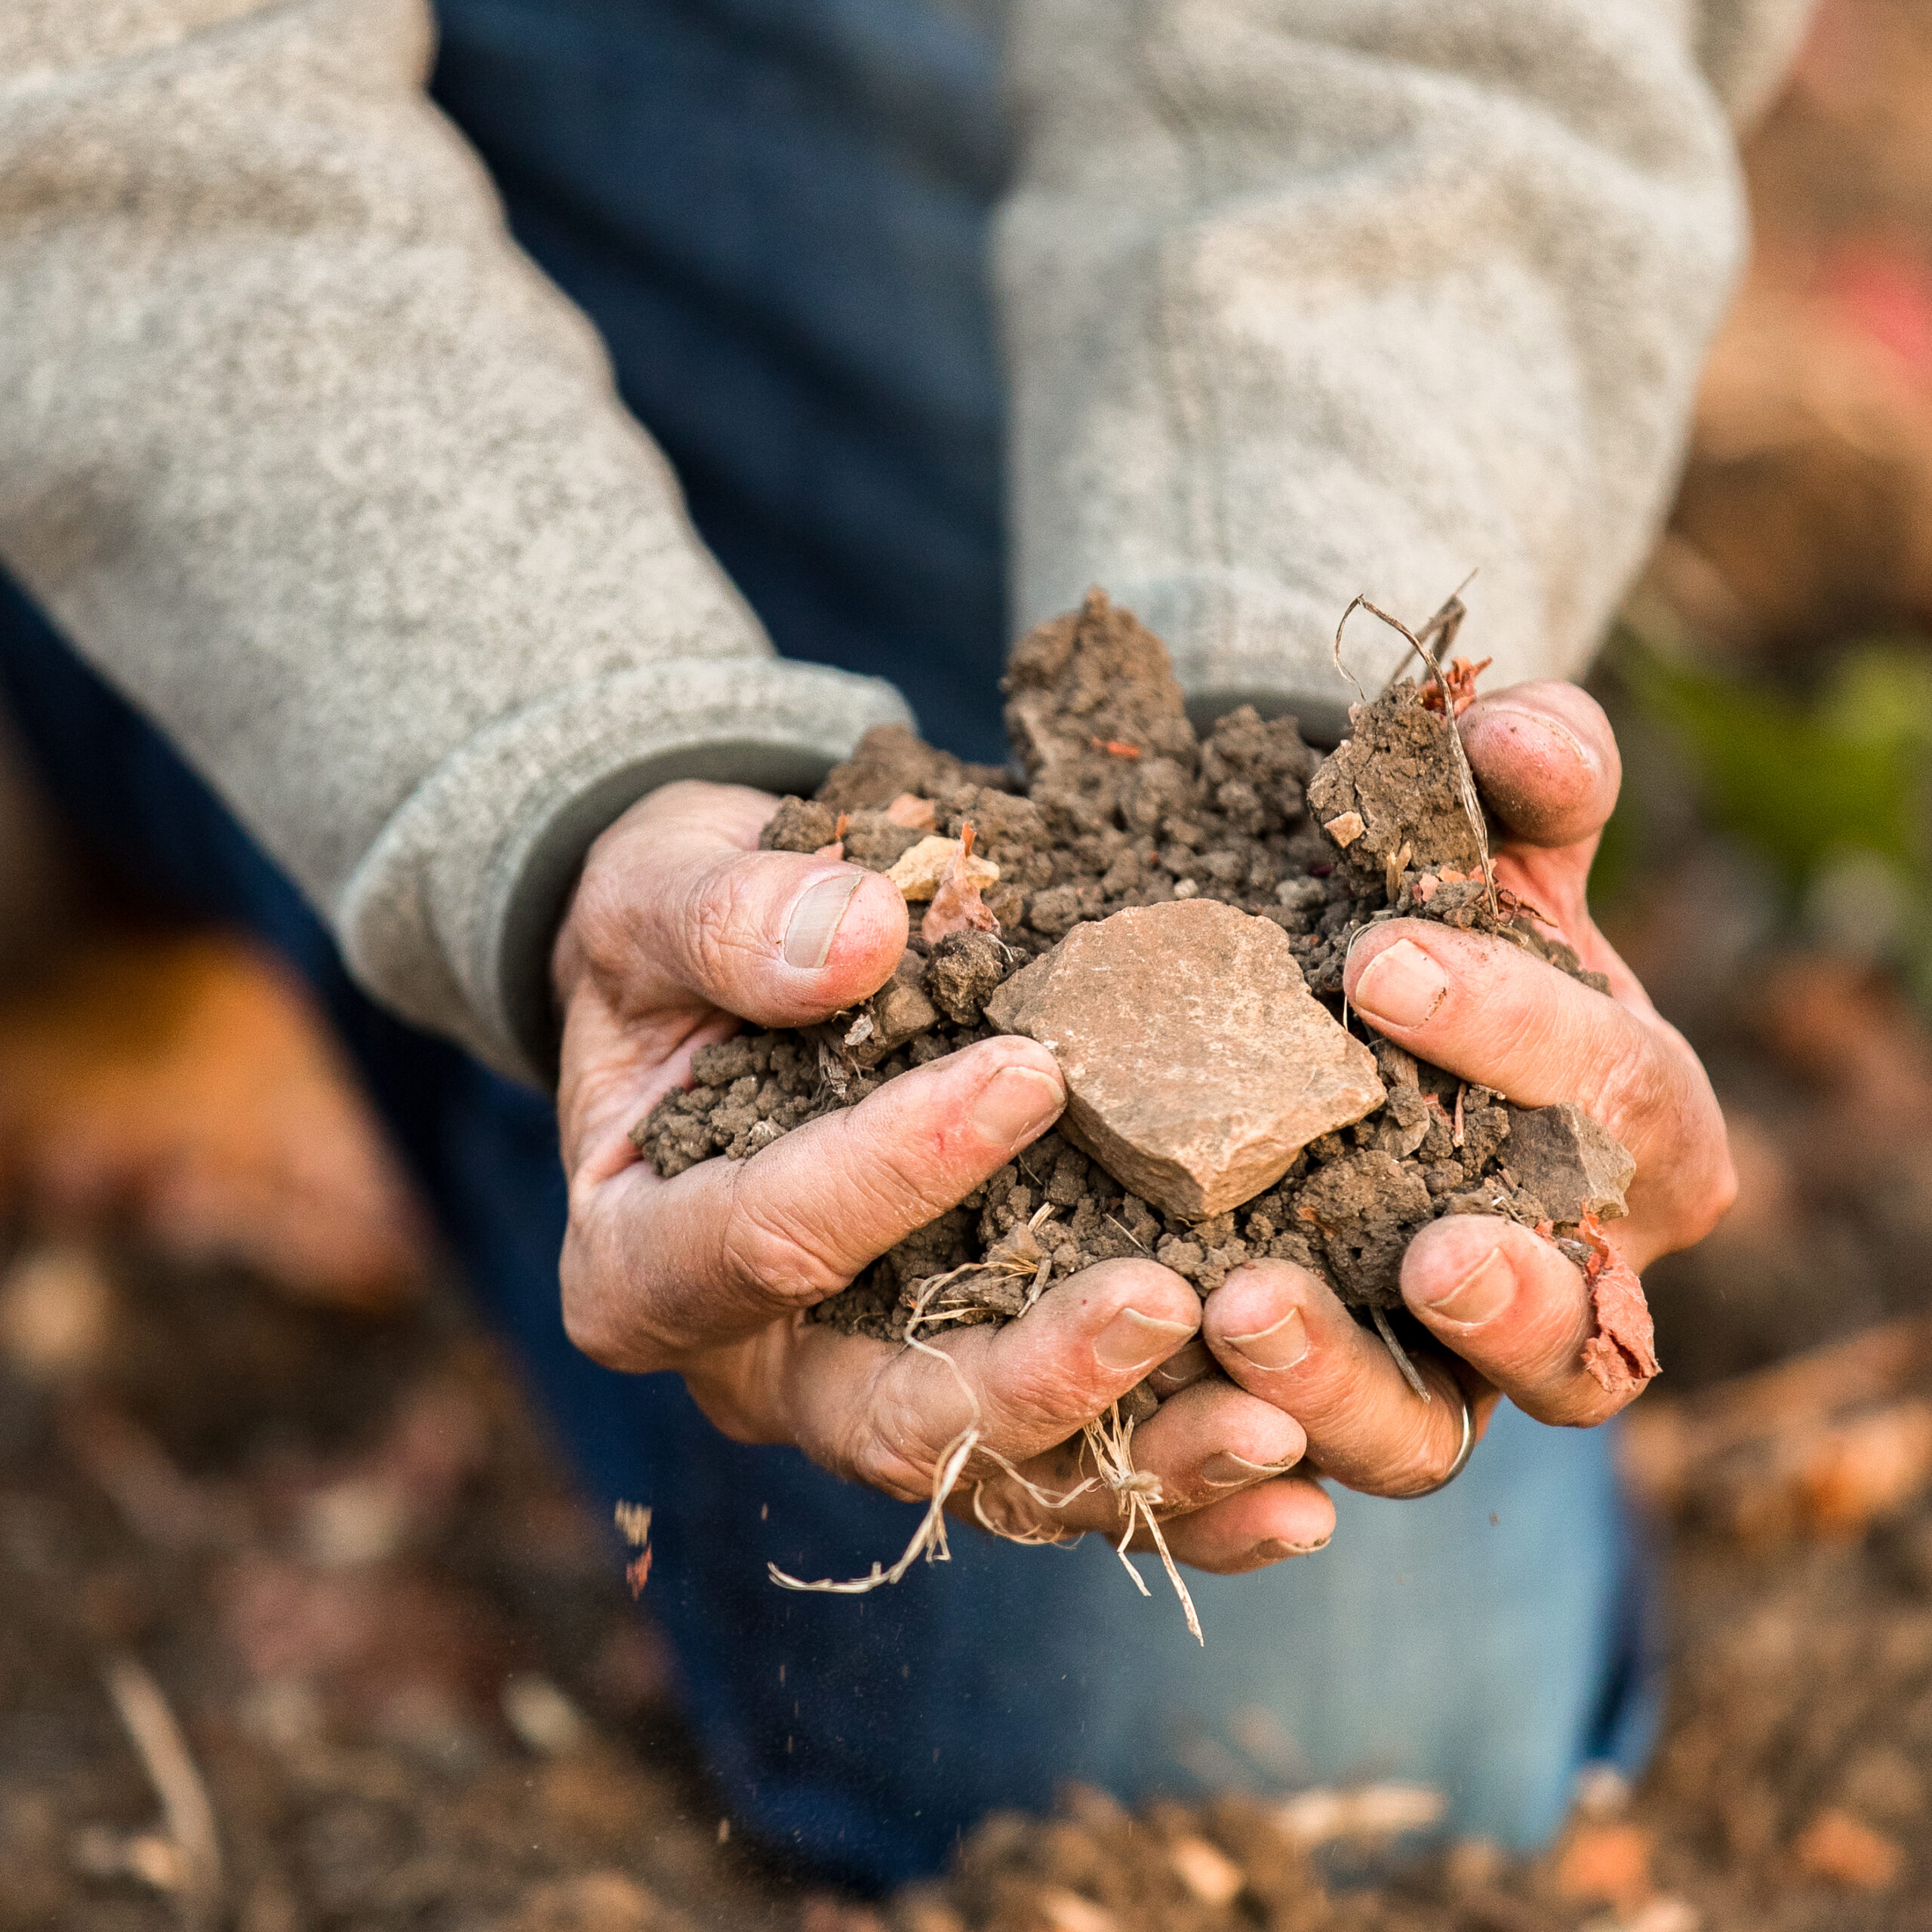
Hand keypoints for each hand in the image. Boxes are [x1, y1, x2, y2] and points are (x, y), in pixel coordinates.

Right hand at [552, 781, 1335, 1571]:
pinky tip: (1299, 1485)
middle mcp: (755, 1367)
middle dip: (1036, 1375)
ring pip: (1001, 1476)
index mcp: (643, 1259)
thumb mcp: (662, 890)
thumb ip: (730, 918)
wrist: (725, 982)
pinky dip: (1176, 1487)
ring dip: (1143, 1463)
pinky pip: (1067, 1471)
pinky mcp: (962, 1393)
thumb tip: (864, 940)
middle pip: (890, 1420)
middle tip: (1170, 1302)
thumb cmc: (680, 931)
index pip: (766, 1239)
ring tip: (1280, 1429)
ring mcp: (864, 1397)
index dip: (895, 1168)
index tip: (1029, 1073)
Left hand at [1200, 681, 1734, 1496]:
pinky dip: (1241, 1451)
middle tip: (1427, 1250)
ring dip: (1347, 1394)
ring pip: (1428, 1438)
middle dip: (1511, 1301)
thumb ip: (1527, 777)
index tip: (1383, 961)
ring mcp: (1438, 1366)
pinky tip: (1169, 1403)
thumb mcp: (1490, 842)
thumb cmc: (1443, 922)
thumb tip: (1516, 732)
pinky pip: (1293, 1459)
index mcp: (1637, 1135)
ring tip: (1245, 1319)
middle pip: (1582, 1341)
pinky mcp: (1321, 1406)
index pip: (1620, 1100)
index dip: (1522, 1037)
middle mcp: (1564, 1278)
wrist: (1342, 1013)